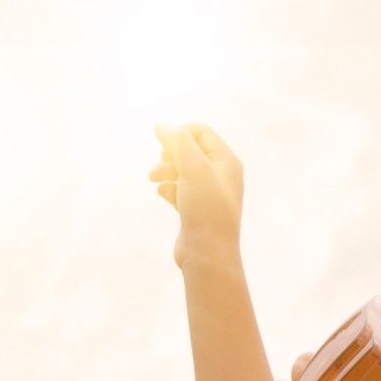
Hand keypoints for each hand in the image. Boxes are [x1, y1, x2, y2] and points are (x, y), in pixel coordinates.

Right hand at [149, 122, 243, 270]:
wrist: (208, 255)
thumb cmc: (206, 209)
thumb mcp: (194, 168)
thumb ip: (178, 143)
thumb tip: (162, 125)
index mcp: (227, 162)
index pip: (201, 132)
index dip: (179, 133)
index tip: (160, 143)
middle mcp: (221, 176)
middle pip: (190, 150)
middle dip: (170, 154)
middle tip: (158, 165)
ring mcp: (209, 194)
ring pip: (182, 171)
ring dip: (165, 170)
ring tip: (153, 179)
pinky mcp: (196, 211)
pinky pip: (179, 190)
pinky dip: (169, 188)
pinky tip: (163, 193)